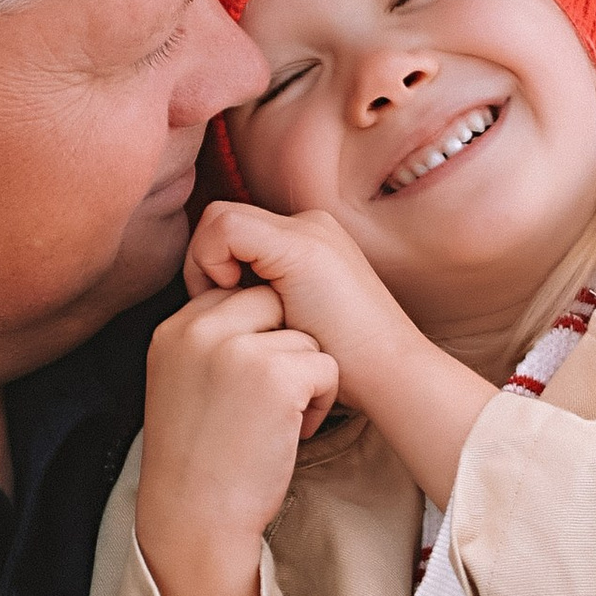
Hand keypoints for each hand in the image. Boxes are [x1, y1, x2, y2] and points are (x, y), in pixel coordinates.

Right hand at [135, 285, 338, 595]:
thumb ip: (207, 344)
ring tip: (279, 422)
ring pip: (304, 336)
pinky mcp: (276, 375)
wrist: (194, 519)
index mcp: (173, 329)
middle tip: (274, 396)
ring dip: (305, 377)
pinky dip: (321, 401)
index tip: (252, 381)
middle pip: (271, 300)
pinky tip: (293, 433)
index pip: (233, 295)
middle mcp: (200, 328)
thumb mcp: (181, 384)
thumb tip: (260, 310)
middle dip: (284, 343)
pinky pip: (326, 365)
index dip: (256, 334)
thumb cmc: (196, 462)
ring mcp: (238, 349)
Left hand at [186, 201, 414, 391]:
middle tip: (214, 311)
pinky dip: (214, 262)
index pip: (230, 230)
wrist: (392, 377)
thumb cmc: (342, 368)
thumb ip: (257, 299)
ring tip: (228, 310)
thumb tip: (208, 299)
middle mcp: (308, 225)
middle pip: (221, 219)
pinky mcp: (301, 246)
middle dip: (203, 263)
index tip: (221, 315)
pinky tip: (235, 301)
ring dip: (207, 263)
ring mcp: (308, 230)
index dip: (209, 266)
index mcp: (305, 240)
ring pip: (219, 218)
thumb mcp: (289, 324)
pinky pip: (226, 228)